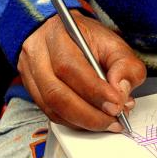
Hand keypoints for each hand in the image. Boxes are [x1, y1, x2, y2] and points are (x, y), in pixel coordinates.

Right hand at [18, 11, 145, 130]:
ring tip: (107, 122)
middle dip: (89, 114)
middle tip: (114, 120)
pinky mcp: (32, 91)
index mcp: (56, 35)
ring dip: (83, 122)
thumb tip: (121, 92)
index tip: (116, 104)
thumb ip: (125, 65)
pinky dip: (74, 122)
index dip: (94, 91)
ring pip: (52, 108)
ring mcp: (30, 74)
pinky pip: (51, 115)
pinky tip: (92, 121)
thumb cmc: (87, 39)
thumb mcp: (114, 43)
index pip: (70, 67)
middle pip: (56, 94)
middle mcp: (37, 54)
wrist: (63, 36)